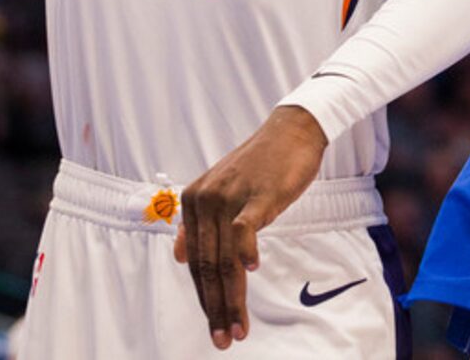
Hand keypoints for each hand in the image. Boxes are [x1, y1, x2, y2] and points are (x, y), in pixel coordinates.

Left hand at [173, 104, 327, 348]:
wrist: (292, 131)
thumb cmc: (261, 165)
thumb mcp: (223, 192)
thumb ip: (200, 224)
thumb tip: (178, 257)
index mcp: (194, 201)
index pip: (196, 262)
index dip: (205, 298)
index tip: (215, 327)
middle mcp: (205, 200)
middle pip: (207, 266)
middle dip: (215, 309)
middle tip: (224, 340)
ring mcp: (229, 197)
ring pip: (224, 259)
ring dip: (232, 298)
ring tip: (239, 328)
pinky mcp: (256, 195)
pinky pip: (243, 230)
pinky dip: (246, 253)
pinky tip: (253, 270)